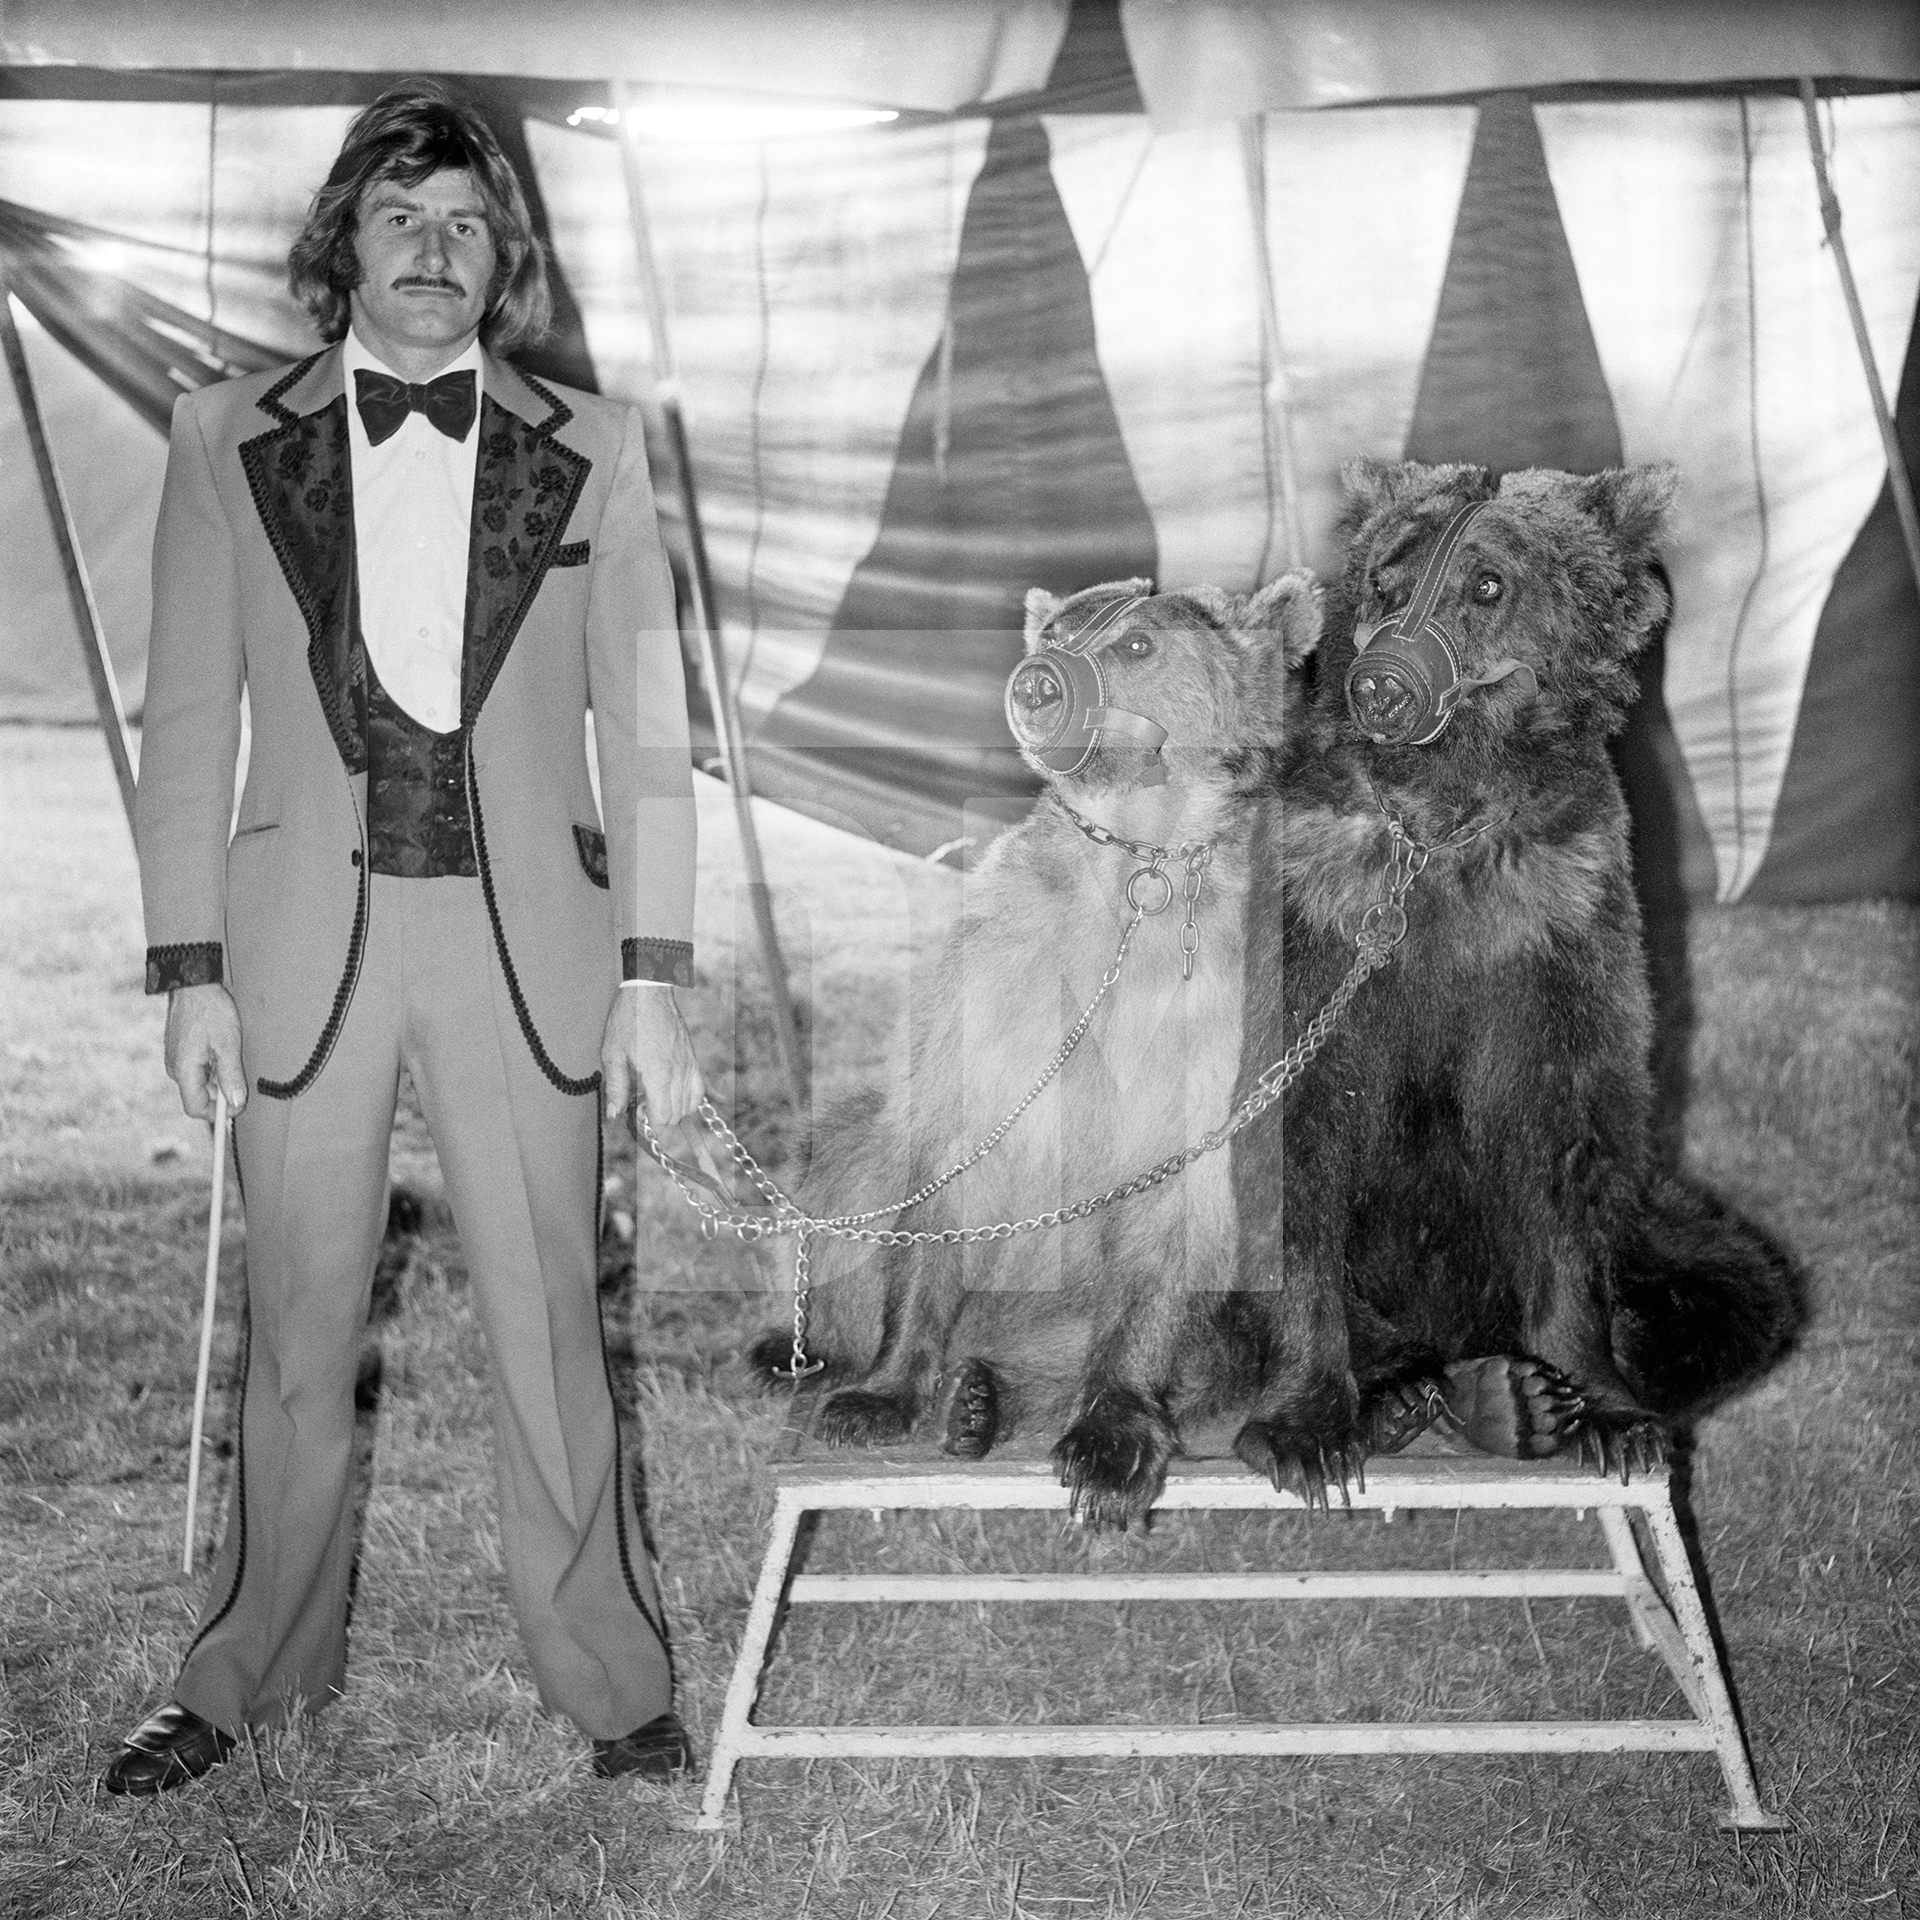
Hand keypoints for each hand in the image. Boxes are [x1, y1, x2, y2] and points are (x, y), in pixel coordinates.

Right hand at [164, 982, 247, 1119]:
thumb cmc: (210, 1011)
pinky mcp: (180, 1051)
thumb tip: (235, 1103)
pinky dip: (212, 1067)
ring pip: (200, 1083)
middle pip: (199, 1097)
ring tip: (231, 1056)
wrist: (193, 984)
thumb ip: (231, 1076)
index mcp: (184, 1071)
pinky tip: (223, 1050)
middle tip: (240, 1076)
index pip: (195, 1108)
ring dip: (218, 1079)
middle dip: (221, 1094)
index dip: (217, 1114)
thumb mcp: (228, 1045)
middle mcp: (175, 1069)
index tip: (237, 1106)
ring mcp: (176, 1060)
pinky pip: (197, 1069)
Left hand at [602, 984, 703, 1130]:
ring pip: (689, 1106)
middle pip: (676, 1115)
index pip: (663, 1116)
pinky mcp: (693, 1060)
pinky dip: (688, 1101)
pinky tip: (673, 1095)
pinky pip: (699, 1091)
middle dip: (659, 1118)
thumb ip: (616, 1087)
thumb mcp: (612, 1053)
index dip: (649, 1123)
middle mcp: (677, 1072)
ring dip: (672, 1110)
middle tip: (641, 1104)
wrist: (650, 993)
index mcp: (657, 1073)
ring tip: (655, 1098)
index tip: (636, 1113)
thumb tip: (615, 1115)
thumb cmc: (628, 1020)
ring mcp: (689, 1066)